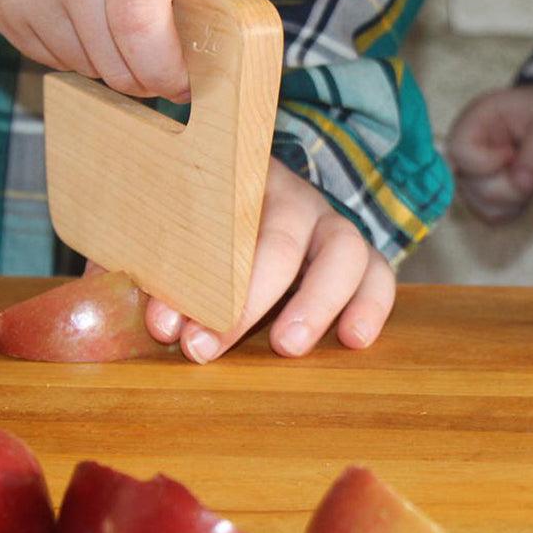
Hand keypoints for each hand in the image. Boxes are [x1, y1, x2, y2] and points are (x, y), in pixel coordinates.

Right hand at [0, 0, 235, 100]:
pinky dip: (75, 50)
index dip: (167, 70)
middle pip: (113, 60)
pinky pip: (47, 54)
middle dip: (146, 76)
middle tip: (162, 61)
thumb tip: (220, 31)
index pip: (140, 27)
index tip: (184, 81)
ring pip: (81, 64)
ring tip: (122, 23)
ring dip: (112, 63)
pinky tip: (85, 13)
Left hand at [89, 158, 395, 362]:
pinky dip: (370, 306)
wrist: (244, 207)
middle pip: (286, 236)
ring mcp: (332, 227)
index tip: (170, 326)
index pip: (221, 223)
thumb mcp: (165, 241)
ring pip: (347, 250)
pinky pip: (379, 276)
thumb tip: (160, 324)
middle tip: (211, 344)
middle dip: (253, 296)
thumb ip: (154, 276)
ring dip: (319, 301)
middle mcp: (294, 201)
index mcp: (238, 186)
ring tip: (289, 346)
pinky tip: (352, 339)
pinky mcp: (361, 259)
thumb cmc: (201, 234)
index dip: (196, 278)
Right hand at [447, 84, 532, 222]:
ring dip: (515, 198)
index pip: (460, 152)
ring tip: (528, 173)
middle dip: (511, 184)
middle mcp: (463, 153)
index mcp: (472, 123)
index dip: (488, 161)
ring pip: (484, 206)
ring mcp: (468, 178)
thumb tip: (522, 185)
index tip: (512, 152)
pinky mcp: (479, 198)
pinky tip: (524, 186)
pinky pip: (494, 216)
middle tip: (531, 163)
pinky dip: (515, 207)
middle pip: (474, 187)